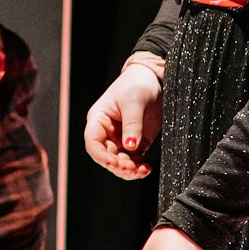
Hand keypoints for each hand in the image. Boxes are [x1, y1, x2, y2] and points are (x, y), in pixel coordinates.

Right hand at [83, 60, 163, 180]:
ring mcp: (122, 139)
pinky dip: (138, 167)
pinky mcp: (137, 143)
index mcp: (99, 120)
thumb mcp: (134, 101)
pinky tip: (146, 168)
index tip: (113, 163)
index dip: (100, 156)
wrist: (156, 79)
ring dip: (128, 170)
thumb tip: (130, 146)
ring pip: (119, 162)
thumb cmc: (137, 84)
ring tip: (142, 170)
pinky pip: (133, 161)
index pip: (92, 142)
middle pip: (106, 156)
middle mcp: (107, 132)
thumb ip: (132, 124)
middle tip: (132, 168)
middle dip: (118, 166)